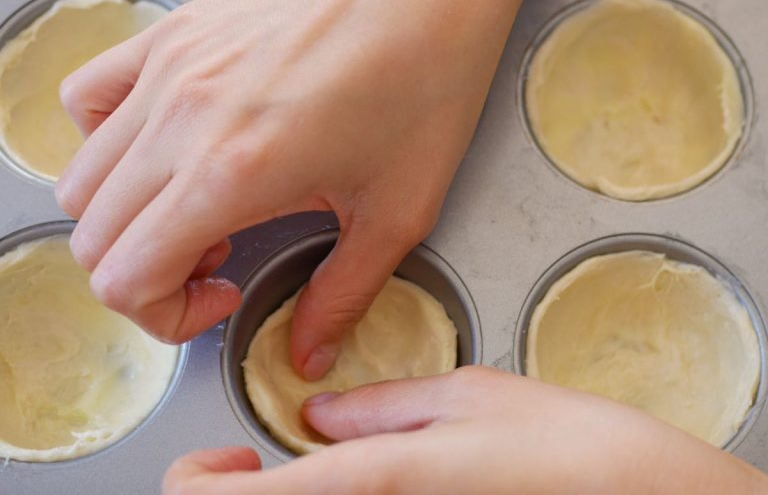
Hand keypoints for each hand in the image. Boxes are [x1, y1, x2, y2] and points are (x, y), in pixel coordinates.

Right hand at [55, 0, 553, 378]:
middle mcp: (180, 118)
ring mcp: (166, 68)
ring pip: (83, 175)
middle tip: (217, 262)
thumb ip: (342, 295)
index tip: (222, 297)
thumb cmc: (427, 73)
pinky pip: (89, 99)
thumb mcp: (397, 210)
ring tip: (197, 208)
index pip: (123, 278)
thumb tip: (309, 349)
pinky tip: (168, 147)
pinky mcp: (173, 33)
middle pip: (92, 234)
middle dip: (147, 273)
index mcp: (231, 173)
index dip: (165, 314)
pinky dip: (107, 143)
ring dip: (127, 217)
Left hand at [163, 367, 767, 494]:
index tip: (225, 454)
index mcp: (370, 483)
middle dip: (238, 492)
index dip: (199, 482)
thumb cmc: (563, 444)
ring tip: (303, 459)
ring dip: (283, 493)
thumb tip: (316, 416)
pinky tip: (356, 474)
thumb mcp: (466, 395)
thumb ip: (379, 407)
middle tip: (252, 457)